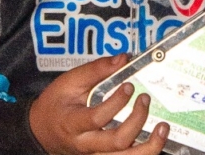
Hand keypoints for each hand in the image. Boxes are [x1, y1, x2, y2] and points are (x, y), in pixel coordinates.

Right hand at [29, 54, 168, 154]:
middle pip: (117, 143)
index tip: (129, 86)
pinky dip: (145, 152)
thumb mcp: (68, 82)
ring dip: (149, 147)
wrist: (42, 131)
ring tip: (163, 128)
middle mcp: (85, 144)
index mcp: (73, 123)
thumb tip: (123, 58)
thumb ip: (95, 70)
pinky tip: (156, 139)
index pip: (97, 118)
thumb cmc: (55, 105)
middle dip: (137, 121)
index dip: (116, 103)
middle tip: (144, 100)